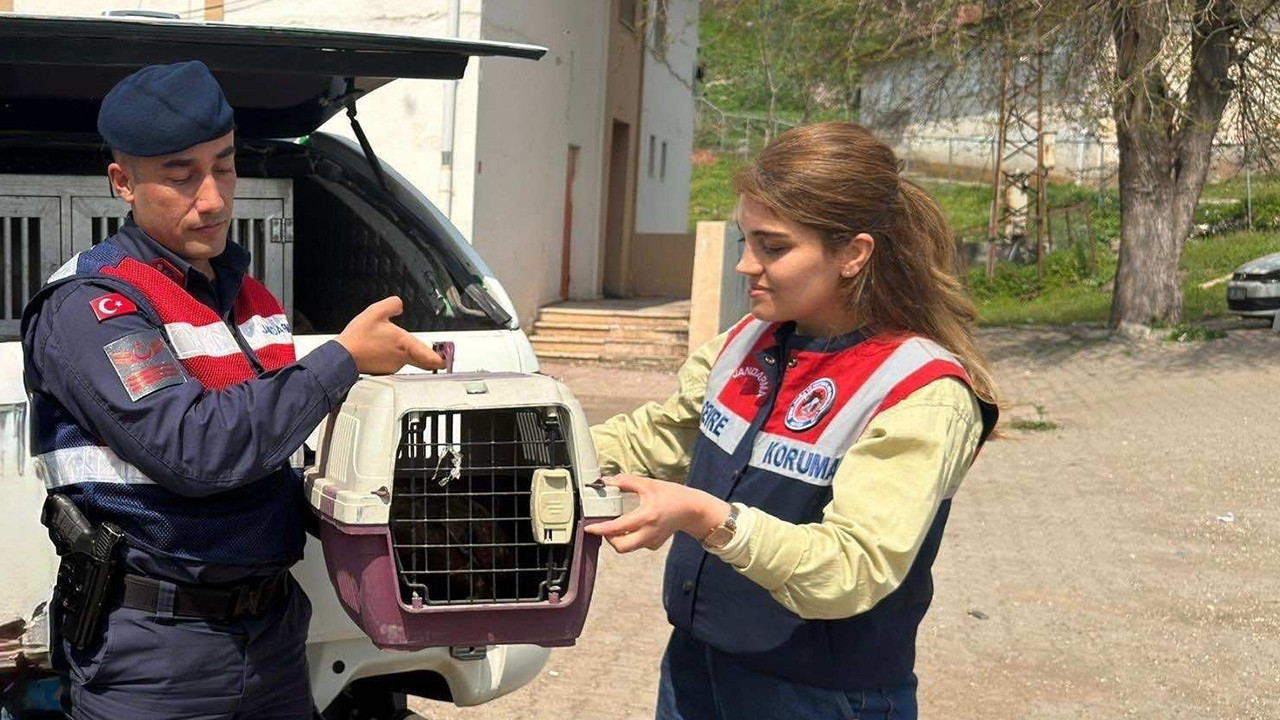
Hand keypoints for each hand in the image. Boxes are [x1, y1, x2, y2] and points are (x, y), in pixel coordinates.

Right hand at [334, 296, 445, 374]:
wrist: (343, 356)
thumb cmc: (358, 338)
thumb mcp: (376, 311)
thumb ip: (392, 304)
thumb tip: (399, 305)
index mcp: (405, 344)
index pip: (431, 357)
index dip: (442, 358)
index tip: (447, 356)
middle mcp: (402, 359)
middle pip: (424, 362)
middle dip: (430, 358)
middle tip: (435, 354)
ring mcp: (393, 367)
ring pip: (407, 361)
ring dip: (406, 354)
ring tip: (393, 343)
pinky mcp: (384, 372)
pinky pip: (394, 364)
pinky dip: (393, 357)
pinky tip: (382, 350)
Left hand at [583, 474, 731, 552]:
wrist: (692, 509)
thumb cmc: (672, 495)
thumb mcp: (649, 484)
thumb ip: (626, 482)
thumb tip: (607, 481)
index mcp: (646, 516)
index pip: (617, 528)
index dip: (601, 529)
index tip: (590, 527)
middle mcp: (649, 532)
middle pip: (621, 546)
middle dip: (609, 539)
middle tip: (606, 527)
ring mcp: (652, 541)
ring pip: (628, 547)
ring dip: (619, 538)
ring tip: (619, 525)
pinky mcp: (655, 544)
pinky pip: (638, 545)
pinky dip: (631, 538)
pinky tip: (635, 526)